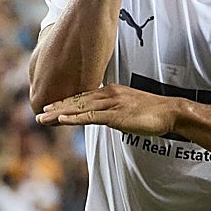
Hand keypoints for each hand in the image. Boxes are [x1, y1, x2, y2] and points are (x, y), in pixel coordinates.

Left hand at [35, 84, 177, 136]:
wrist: (170, 112)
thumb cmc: (153, 112)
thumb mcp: (130, 107)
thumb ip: (115, 109)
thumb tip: (106, 117)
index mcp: (111, 91)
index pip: (83, 96)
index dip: (66, 101)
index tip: (51, 106)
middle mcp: (108, 94)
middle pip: (77, 100)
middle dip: (57, 106)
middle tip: (39, 112)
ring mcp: (111, 104)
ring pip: (79, 108)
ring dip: (59, 113)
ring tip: (43, 118)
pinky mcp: (116, 115)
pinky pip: (91, 116)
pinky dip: (74, 118)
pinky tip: (61, 119)